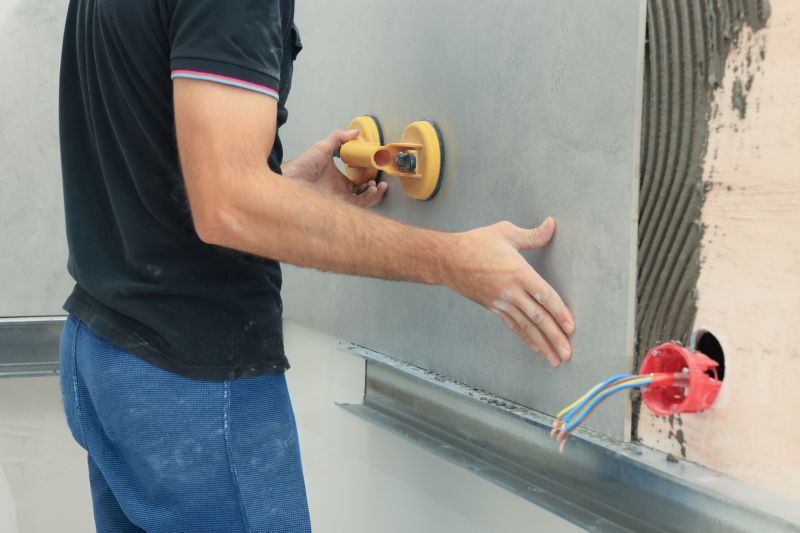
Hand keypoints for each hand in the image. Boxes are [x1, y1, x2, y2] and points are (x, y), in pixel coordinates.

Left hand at [282, 129, 387, 207]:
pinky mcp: (338, 205)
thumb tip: (354, 132)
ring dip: (374, 194)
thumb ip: (338, 138)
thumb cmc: (301, 166)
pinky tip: (372, 189)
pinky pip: (358, 205)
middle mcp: (339, 191)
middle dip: (374, 189)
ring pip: (363, 201)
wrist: (290, 178)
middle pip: (363, 194)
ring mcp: (339, 199)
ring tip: (378, 185)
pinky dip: (368, 199)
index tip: (375, 172)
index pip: (357, 183)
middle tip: (380, 182)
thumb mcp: (323, 147)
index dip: (368, 180)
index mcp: (337, 180)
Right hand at [443, 217, 574, 365]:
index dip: (559, 312)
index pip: (544, 295)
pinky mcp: (493, 308)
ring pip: (526, 326)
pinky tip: (536, 348)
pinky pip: (513, 325)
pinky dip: (526, 338)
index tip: (570, 326)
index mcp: (518, 272)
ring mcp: (501, 302)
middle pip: (537, 317)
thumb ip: (532, 234)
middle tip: (567, 353)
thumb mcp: (505, 232)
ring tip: (555, 359)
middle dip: (554, 337)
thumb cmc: (476, 244)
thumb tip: (552, 225)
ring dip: (542, 343)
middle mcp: (510, 291)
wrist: (447, 260)